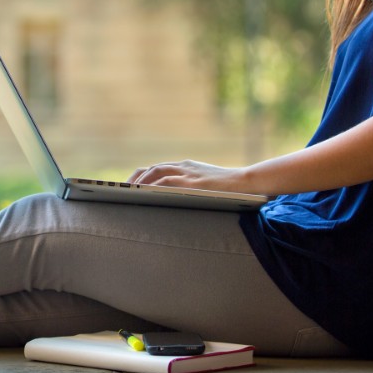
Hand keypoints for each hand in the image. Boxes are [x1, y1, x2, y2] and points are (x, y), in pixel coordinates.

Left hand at [127, 159, 248, 191]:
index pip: (157, 169)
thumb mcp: (207, 187)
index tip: (127, 188)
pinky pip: (169, 181)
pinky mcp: (195, 182)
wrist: (251, 181)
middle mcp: (185, 167)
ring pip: (156, 172)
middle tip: (120, 193)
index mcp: (186, 168)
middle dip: (134, 180)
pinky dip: (154, 187)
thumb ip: (191, 190)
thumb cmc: (231, 189)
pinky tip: (145, 195)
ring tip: (128, 195)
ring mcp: (190, 173)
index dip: (140, 178)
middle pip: (152, 169)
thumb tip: (175, 205)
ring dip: (140, 184)